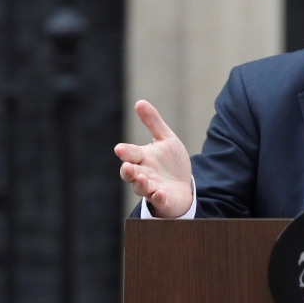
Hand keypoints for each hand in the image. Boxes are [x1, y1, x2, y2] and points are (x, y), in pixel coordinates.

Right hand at [114, 100, 192, 217]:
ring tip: (142, 178)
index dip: (126, 152)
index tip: (119, 149)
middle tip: (127, 167)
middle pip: (131, 174)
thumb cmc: (170, 162)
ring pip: (141, 188)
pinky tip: (160, 192)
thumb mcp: (165, 139)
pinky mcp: (163, 199)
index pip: (131, 154)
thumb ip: (153, 122)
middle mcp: (143, 174)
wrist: (184, 185)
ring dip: (141, 184)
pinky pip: (158, 200)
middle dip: (128, 171)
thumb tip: (139, 102)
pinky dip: (158, 197)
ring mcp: (152, 188)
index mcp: (142, 158)